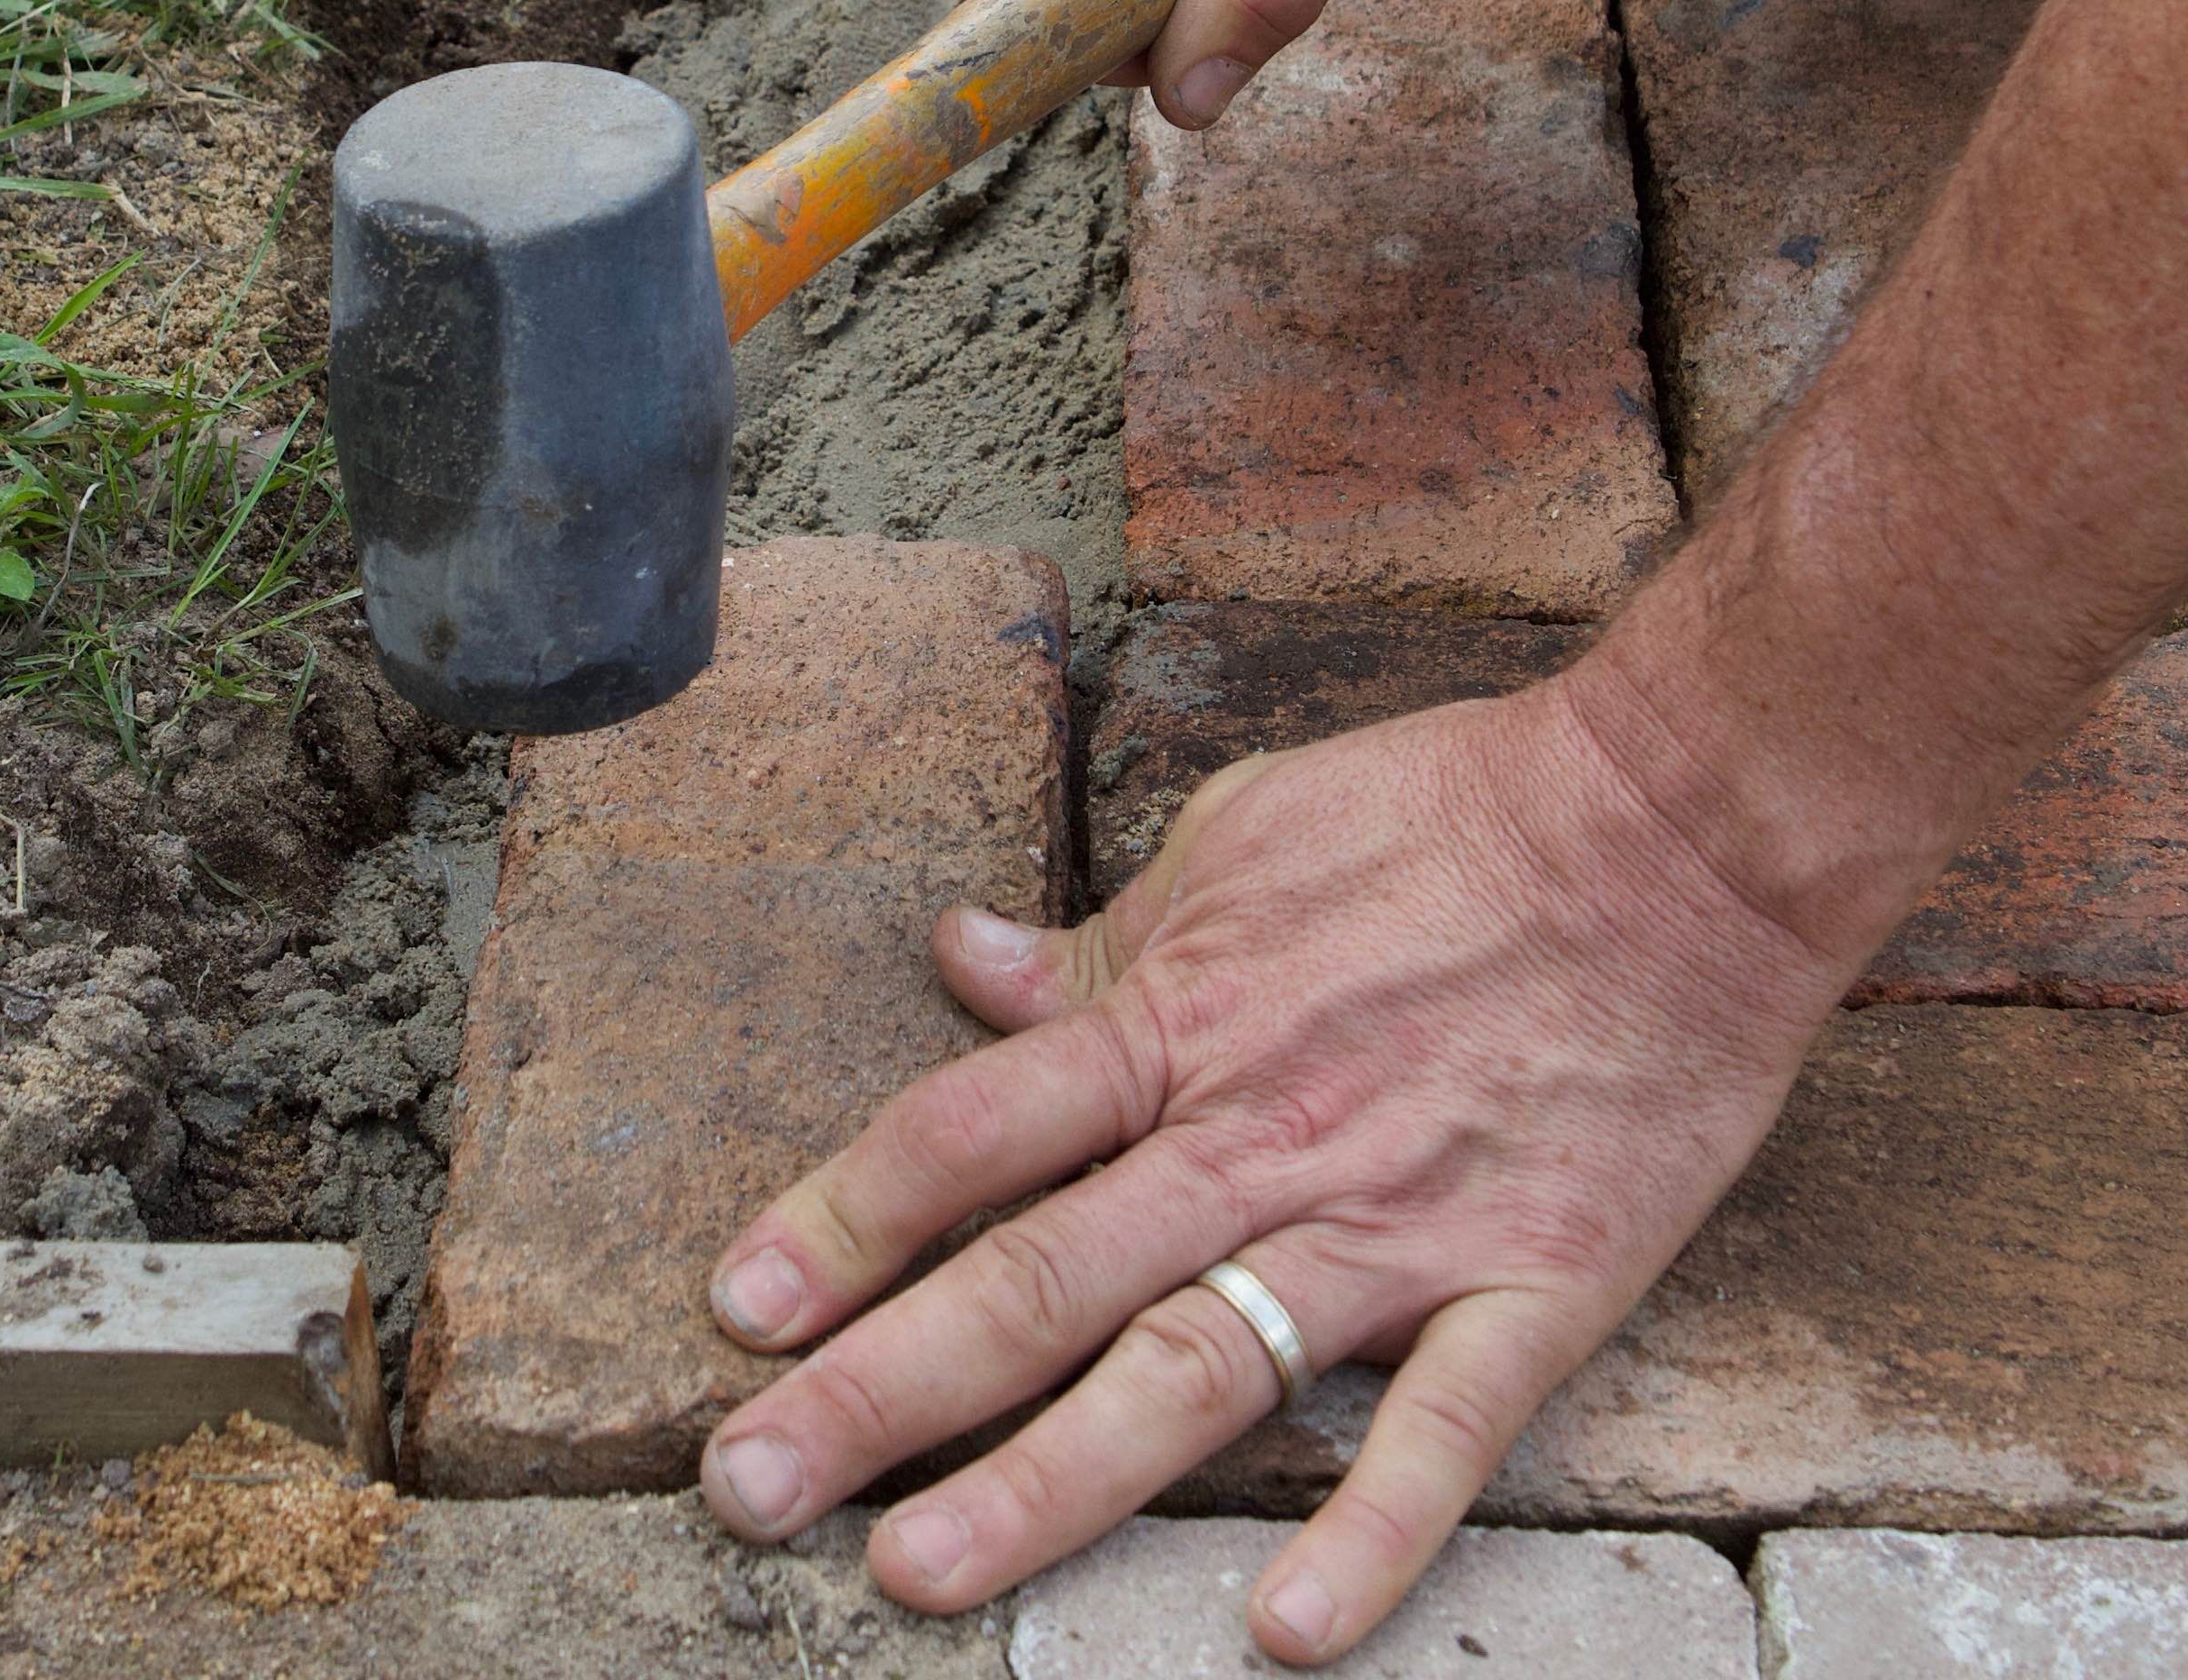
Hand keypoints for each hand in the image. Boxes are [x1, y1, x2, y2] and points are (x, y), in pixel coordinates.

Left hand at [694, 677, 1851, 1663]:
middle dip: (878, 1391)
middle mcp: (1255, 1136)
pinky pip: (1443, 1436)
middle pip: (1032, 1277)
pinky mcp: (1535, 1284)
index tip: (734, 1310)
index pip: (965, 1136)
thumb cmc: (1446, 813)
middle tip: (746, 1487)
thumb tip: (959, 958)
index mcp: (1178, 1018)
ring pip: (1188, 1376)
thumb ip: (1098, 936)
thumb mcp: (1236, 835)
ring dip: (1048, 1485)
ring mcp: (1391, 1223)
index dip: (837, 1224)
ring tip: (919, 1577)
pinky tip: (1280, 1635)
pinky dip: (1365, 1536)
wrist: (1676, 829)